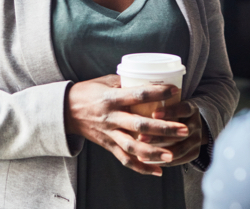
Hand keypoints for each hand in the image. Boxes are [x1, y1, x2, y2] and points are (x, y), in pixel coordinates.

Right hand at [65, 75, 189, 175]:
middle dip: (164, 129)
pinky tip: (157, 171)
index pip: (138, 95)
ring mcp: (109, 134)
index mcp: (112, 98)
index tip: (175, 91)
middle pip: (140, 126)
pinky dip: (141, 168)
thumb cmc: (88, 92)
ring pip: (133, 147)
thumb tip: (151, 79)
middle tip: (184, 129)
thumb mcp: (106, 81)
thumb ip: (126, 83)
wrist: (65, 111)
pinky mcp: (107, 145)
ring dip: (154, 153)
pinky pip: (125, 159)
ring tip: (172, 155)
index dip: (157, 93)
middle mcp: (111, 118)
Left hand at [137, 101, 206, 166]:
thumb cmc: (172, 108)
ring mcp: (197, 139)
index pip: (184, 108)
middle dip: (159, 136)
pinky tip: (147, 161)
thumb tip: (131, 88)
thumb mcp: (170, 100)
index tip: (153, 114)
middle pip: (180, 132)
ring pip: (180, 149)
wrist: (192, 122)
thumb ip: (156, 98)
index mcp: (191, 108)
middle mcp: (196, 124)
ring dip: (160, 151)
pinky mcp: (194, 152)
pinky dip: (163, 161)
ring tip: (140, 153)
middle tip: (140, 137)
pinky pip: (180, 160)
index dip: (170, 112)